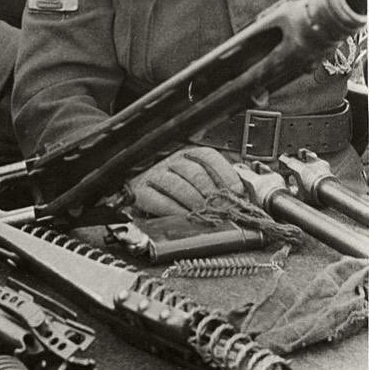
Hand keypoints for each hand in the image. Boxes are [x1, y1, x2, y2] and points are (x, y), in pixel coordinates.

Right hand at [127, 146, 244, 216]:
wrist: (131, 183)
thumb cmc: (168, 183)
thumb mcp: (191, 175)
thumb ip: (212, 181)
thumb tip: (238, 193)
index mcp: (185, 152)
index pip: (208, 156)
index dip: (225, 174)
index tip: (237, 192)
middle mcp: (169, 159)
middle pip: (196, 173)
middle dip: (213, 194)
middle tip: (225, 209)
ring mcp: (154, 174)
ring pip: (179, 186)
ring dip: (196, 203)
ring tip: (207, 215)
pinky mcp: (140, 190)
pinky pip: (158, 200)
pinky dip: (174, 210)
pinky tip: (185, 217)